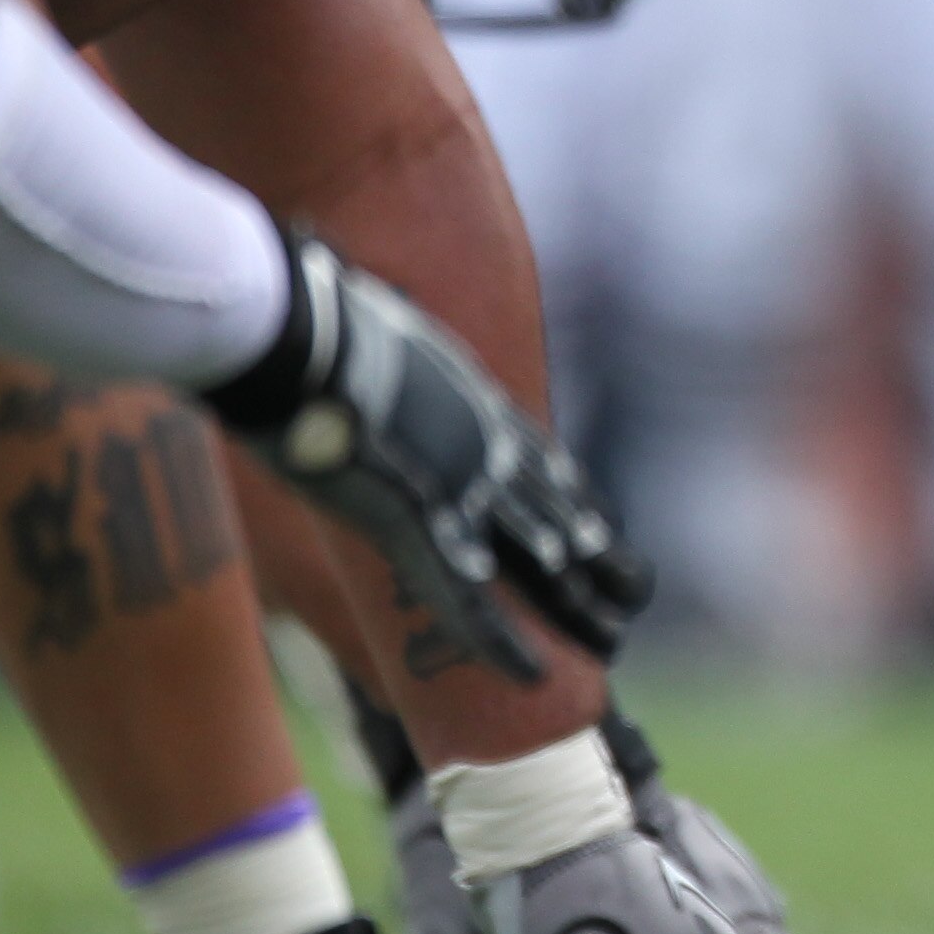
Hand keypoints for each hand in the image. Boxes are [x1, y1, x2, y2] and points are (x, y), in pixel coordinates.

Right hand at [207, 230, 647, 677]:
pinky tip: (537, 674)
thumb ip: (358, 308)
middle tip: (631, 595)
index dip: (566, 494)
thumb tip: (317, 258)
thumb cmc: (312, 310)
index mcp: (472, 400)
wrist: (303, 331)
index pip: (534, 457)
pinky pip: (473, 600)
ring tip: (612, 639)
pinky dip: (505, 642)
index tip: (594, 520)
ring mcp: (464, 487)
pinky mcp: (423, 526)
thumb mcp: (355, 305)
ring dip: (576, 604)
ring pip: (539, 560)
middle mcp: (486, 446)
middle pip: (555, 513)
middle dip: (594, 560)